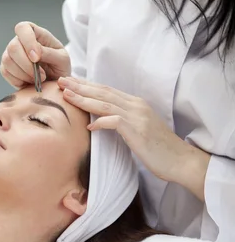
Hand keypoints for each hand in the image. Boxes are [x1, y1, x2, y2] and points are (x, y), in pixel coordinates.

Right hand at [0, 22, 70, 88]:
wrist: (54, 82)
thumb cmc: (59, 66)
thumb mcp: (62, 59)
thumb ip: (49, 53)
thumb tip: (34, 53)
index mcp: (35, 33)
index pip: (22, 28)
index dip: (27, 42)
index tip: (37, 58)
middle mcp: (19, 41)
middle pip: (13, 47)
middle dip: (27, 64)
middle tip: (42, 75)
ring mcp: (10, 54)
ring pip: (7, 61)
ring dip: (24, 74)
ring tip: (37, 79)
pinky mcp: (6, 68)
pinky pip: (6, 73)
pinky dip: (19, 80)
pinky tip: (29, 82)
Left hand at [58, 76, 210, 200]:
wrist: (181, 161)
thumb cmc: (158, 149)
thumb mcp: (137, 130)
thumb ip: (120, 121)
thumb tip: (99, 121)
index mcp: (135, 104)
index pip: (106, 90)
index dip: (86, 85)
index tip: (69, 82)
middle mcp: (136, 105)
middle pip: (103, 92)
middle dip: (80, 86)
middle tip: (61, 80)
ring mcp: (138, 116)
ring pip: (105, 103)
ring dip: (84, 99)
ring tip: (66, 95)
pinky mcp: (139, 130)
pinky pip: (115, 122)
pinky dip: (101, 122)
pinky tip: (88, 125)